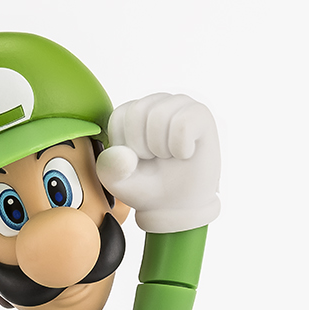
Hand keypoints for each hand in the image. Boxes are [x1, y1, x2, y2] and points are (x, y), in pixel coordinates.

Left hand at [96, 94, 220, 233]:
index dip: (125, 148)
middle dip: (143, 148)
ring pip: (160, 116)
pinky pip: (182, 124)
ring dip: (162, 148)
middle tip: (155, 159)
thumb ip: (108, 168)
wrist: (175, 207)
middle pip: (137, 113)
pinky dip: (181, 148)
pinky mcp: (200, 114)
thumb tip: (121, 153)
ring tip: (170, 156)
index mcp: (132, 111)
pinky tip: (185, 153)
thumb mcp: (118, 182)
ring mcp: (179, 104)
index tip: (137, 160)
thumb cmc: (147, 188)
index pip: (118, 117)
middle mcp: (156, 102)